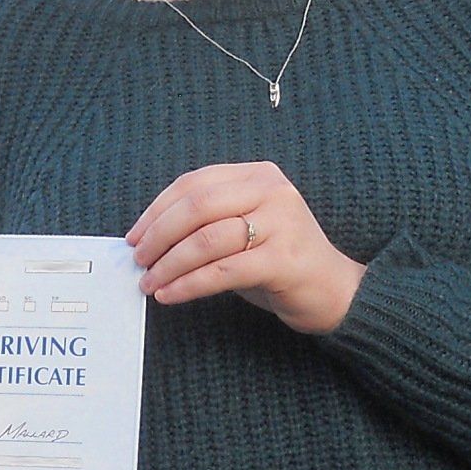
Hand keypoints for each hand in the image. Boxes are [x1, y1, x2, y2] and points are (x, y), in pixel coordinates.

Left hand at [126, 160, 366, 334]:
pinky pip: (223, 271)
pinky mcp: (285, 260)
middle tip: (138, 260)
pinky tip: (170, 294)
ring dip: (169, 264)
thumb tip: (148, 237)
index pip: (194, 183)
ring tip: (148, 282)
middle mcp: (272, 191)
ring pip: (206, 240)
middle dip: (158, 235)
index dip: (157, 209)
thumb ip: (206, 222)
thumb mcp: (244, 228)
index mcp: (258, 175)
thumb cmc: (279, 260)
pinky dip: (188, 284)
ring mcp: (282, 223)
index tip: (134, 235)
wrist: (335, 291)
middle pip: (197, 206)